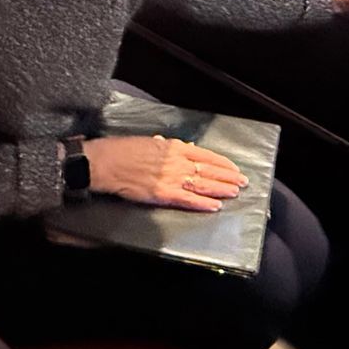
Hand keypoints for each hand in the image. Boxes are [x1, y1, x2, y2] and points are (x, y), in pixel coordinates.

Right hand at [85, 134, 245, 212]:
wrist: (105, 162)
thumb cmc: (123, 150)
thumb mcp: (149, 142)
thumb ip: (169, 147)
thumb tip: (187, 149)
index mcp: (173, 147)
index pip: (205, 155)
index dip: (222, 163)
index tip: (234, 168)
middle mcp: (176, 161)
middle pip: (209, 170)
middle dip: (228, 177)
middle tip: (242, 182)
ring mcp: (171, 178)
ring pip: (203, 184)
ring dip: (221, 189)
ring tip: (234, 192)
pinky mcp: (163, 194)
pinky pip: (188, 200)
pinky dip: (203, 203)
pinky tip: (215, 206)